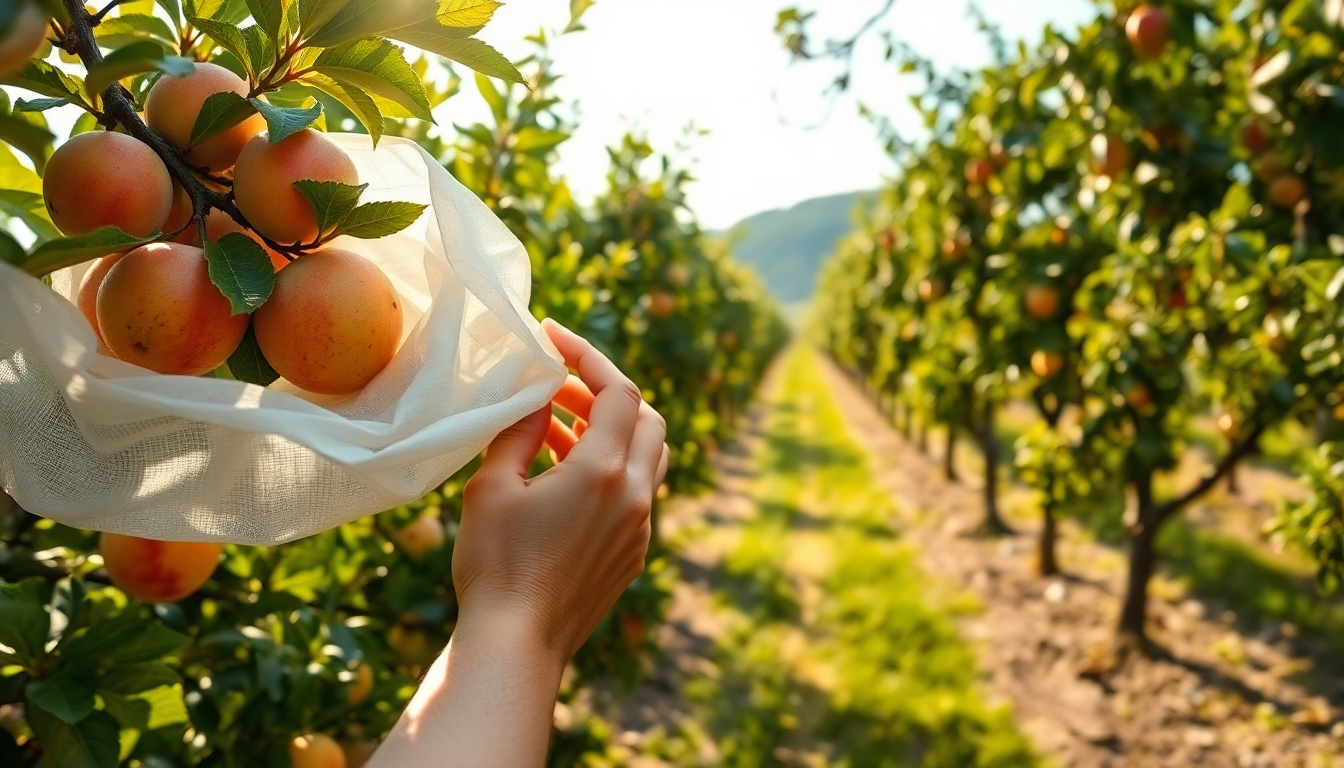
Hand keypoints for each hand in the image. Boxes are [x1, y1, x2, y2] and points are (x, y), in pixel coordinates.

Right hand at [452, 318, 668, 662]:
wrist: (517, 646)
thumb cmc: (495, 566)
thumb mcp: (492, 487)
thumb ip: (518, 432)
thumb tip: (536, 396)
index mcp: (605, 472)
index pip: (619, 391)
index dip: (589, 356)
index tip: (554, 337)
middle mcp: (636, 496)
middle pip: (645, 418)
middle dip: (603, 391)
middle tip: (555, 386)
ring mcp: (640, 528)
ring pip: (647, 457)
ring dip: (608, 431)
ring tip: (553, 426)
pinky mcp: (632, 554)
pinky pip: (635, 493)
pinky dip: (609, 469)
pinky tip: (560, 476)